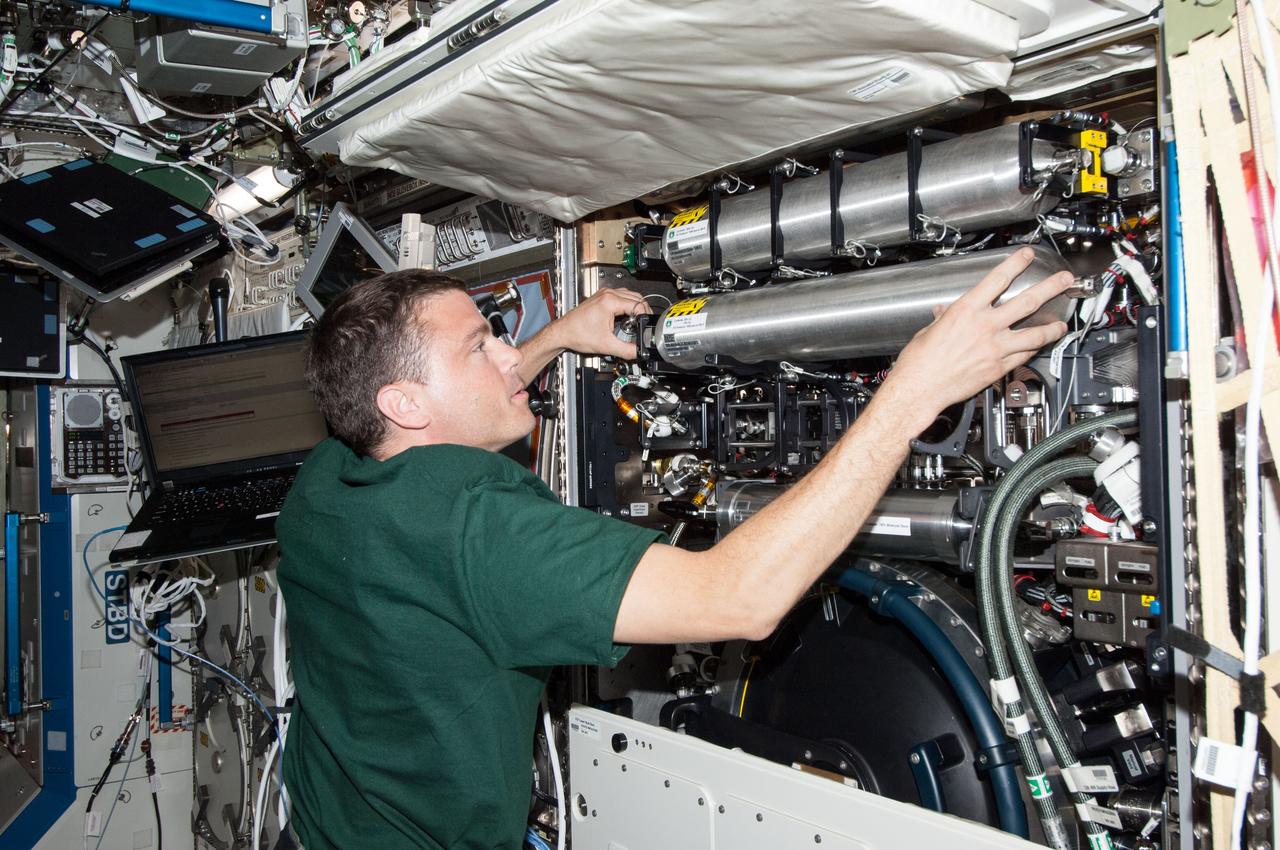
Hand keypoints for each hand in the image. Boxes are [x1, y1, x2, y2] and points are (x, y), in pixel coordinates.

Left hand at [554, 287, 651, 358]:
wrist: (563, 332)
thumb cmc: (577, 334)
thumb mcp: (607, 345)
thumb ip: (627, 350)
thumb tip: (639, 351)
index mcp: (610, 301)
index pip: (638, 304)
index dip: (645, 316)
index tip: (646, 326)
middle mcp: (608, 294)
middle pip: (637, 297)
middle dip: (643, 311)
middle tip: (644, 324)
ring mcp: (604, 294)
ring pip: (630, 295)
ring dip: (636, 307)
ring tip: (636, 321)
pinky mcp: (601, 297)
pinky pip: (621, 296)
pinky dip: (627, 305)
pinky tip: (626, 315)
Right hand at [884, 247, 1072, 428]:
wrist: (920, 388)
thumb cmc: (920, 361)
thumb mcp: (930, 330)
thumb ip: (944, 319)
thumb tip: (943, 312)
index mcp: (966, 311)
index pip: (998, 279)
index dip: (1016, 263)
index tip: (1027, 255)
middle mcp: (985, 326)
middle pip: (1027, 302)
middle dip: (1050, 288)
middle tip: (1064, 280)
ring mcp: (995, 348)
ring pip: (1034, 334)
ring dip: (1052, 328)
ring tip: (1062, 325)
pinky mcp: (998, 368)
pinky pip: (1023, 356)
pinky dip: (1033, 350)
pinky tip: (1039, 347)